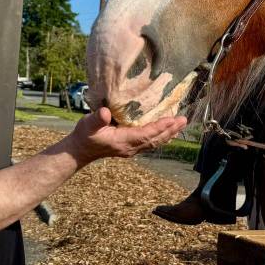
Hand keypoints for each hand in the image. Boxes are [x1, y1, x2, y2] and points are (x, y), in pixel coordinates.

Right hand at [64, 107, 186, 164]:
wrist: (80, 151)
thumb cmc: (84, 135)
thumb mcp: (88, 124)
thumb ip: (97, 119)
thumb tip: (105, 113)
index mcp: (122, 141)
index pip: (145, 134)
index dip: (159, 128)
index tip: (172, 120)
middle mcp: (130, 147)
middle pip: (155, 140)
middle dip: (170, 130)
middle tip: (184, 120)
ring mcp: (132, 149)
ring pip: (155, 142)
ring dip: (169, 133)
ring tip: (181, 124)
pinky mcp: (131, 148)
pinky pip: (151, 143)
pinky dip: (162, 136)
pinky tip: (168, 131)